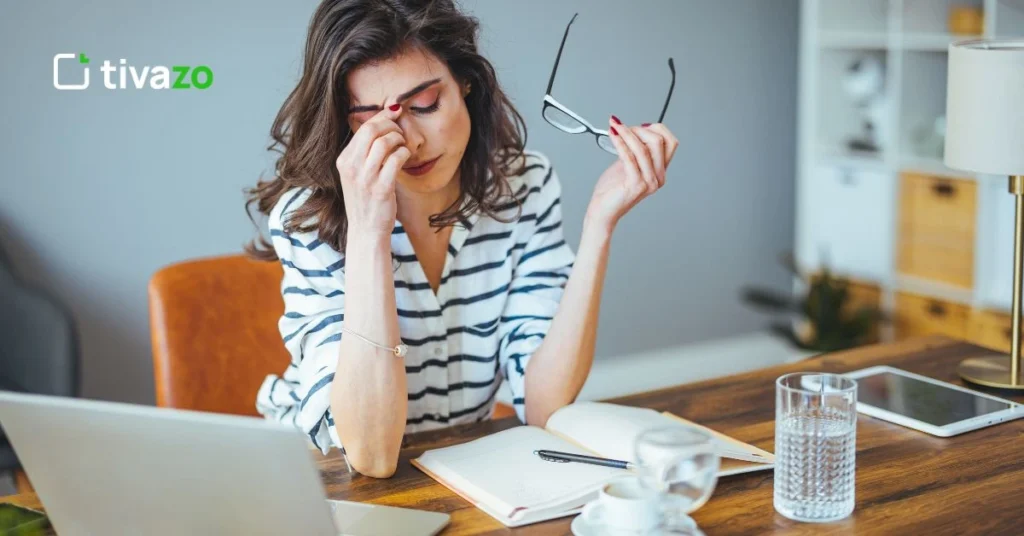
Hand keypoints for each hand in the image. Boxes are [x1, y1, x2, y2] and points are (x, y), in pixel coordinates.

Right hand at [336, 104, 410, 237]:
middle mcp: (351, 167)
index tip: (394, 114)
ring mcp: (365, 178)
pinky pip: (396, 159)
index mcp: (343, 160)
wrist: (366, 230)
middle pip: (372, 130)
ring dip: (399, 139)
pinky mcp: (381, 188)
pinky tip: (406, 157)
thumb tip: (381, 124)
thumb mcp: (356, 174)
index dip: (382, 117)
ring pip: (384, 142)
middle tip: (400, 131)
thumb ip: (364, 152)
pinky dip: (404, 153)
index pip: (362, 128)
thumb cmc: (365, 200)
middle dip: (391, 125)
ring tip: (403, 145)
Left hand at [586, 117, 678, 231]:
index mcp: (659, 171)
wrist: (602, 211)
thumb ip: (636, 150)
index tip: (638, 126)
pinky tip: (613, 135)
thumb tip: (636, 129)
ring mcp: (649, 182)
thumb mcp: (628, 164)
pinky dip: (620, 143)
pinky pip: (629, 157)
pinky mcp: (636, 185)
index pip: (670, 142)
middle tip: (622, 127)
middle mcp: (658, 177)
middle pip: (659, 142)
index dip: (656, 129)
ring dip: (627, 133)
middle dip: (639, 129)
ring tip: (615, 127)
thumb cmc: (612, 190)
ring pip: (643, 148)